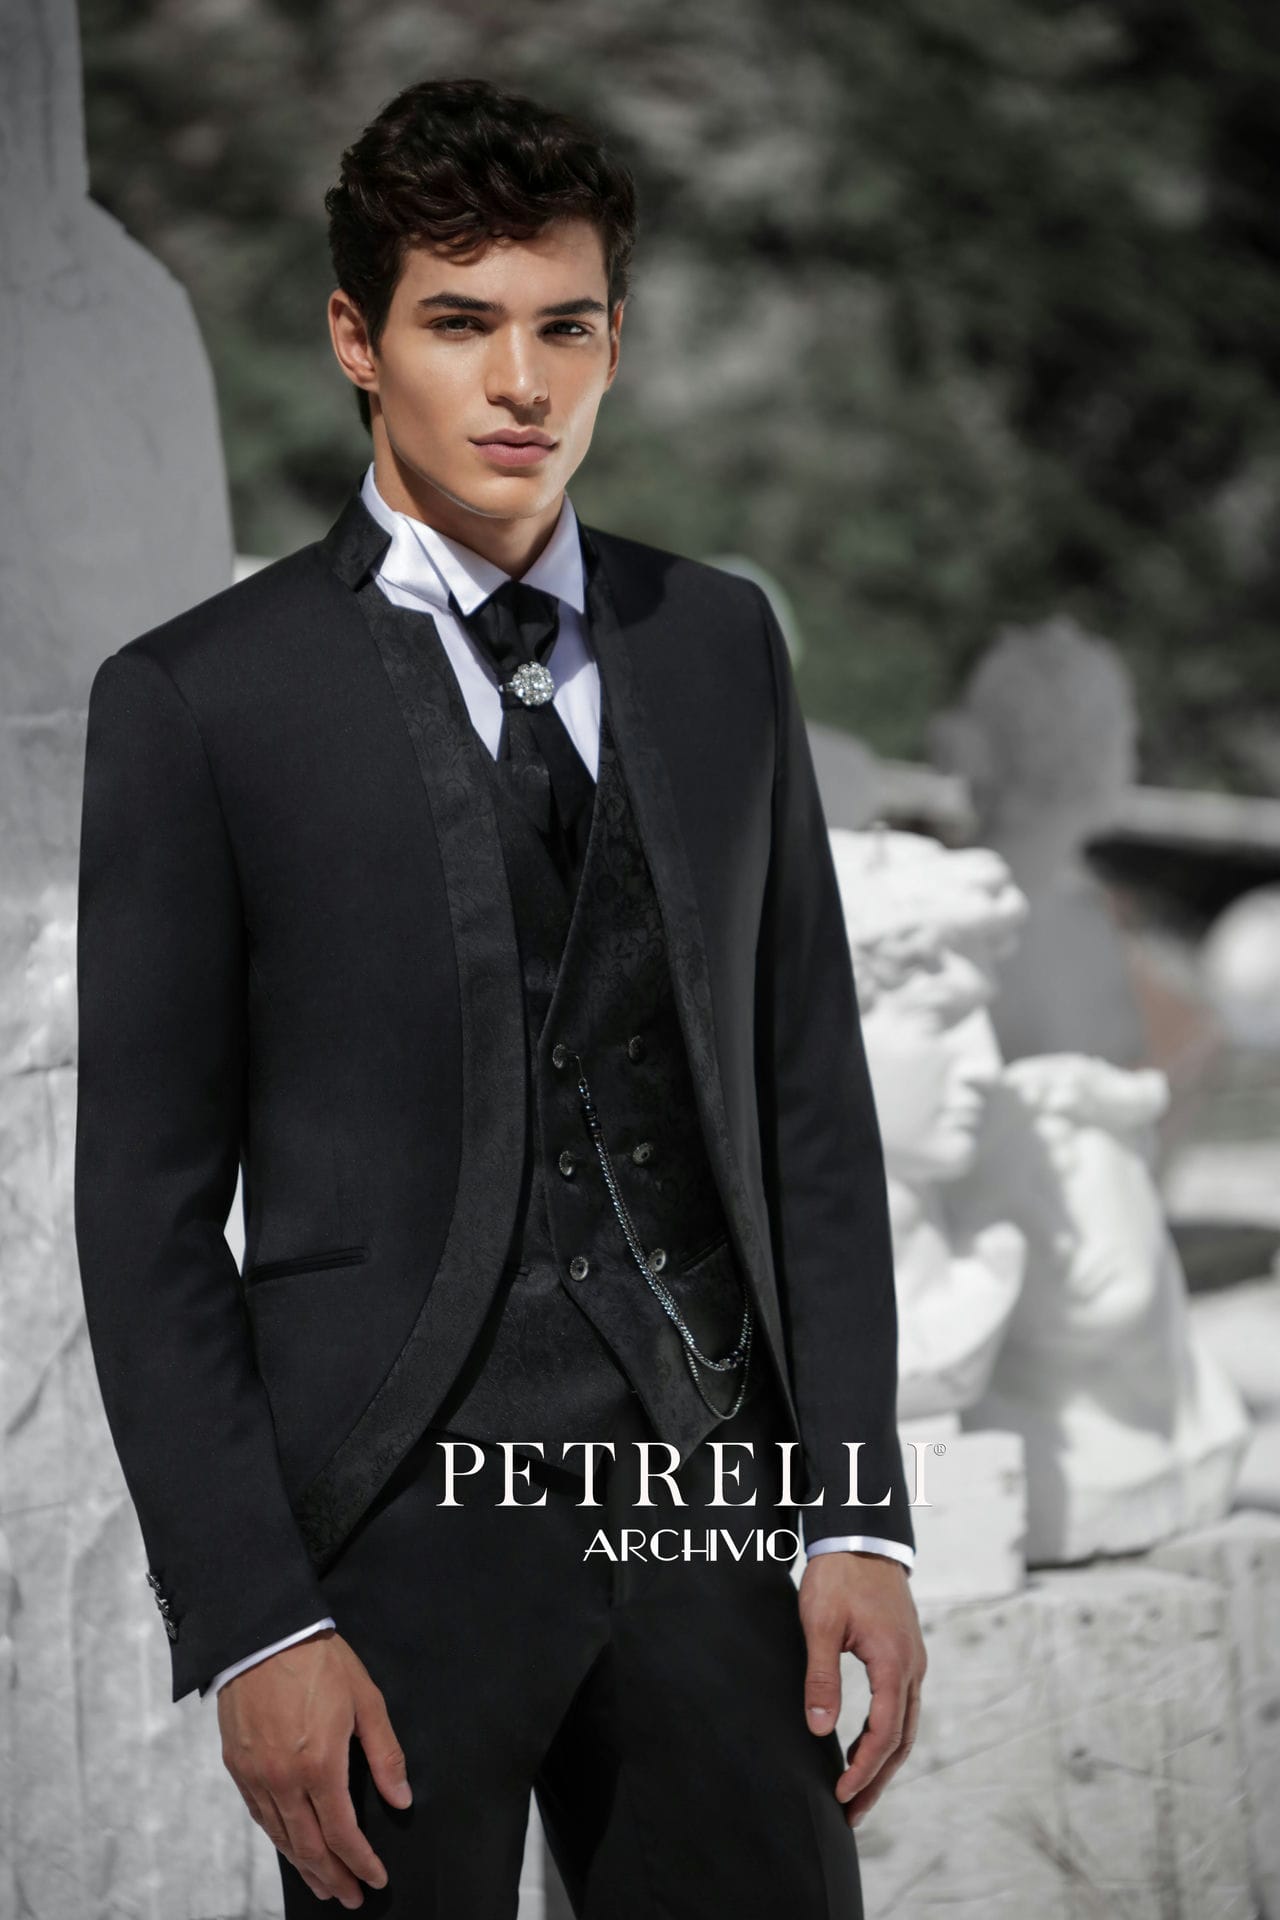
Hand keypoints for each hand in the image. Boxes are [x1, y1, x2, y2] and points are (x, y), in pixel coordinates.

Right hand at [217, 1627, 411, 1907]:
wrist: (262, 1632)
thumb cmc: (319, 1661)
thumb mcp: (366, 1700)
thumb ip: (385, 1755)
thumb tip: (401, 1800)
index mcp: (320, 1765)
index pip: (342, 1834)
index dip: (360, 1862)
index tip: (376, 1879)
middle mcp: (283, 1780)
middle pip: (310, 1847)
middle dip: (334, 1877)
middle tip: (352, 1897)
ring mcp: (256, 1776)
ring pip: (281, 1839)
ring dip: (305, 1867)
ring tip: (326, 1886)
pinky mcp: (237, 1766)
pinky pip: (260, 1817)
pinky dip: (279, 1840)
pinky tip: (291, 1848)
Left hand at [797, 1552, 925, 1829]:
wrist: (861, 1536)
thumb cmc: (839, 1576)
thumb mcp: (820, 1625)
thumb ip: (821, 1678)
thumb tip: (821, 1730)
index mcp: (894, 1663)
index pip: (884, 1734)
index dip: (864, 1770)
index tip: (841, 1796)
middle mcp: (912, 1667)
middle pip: (901, 1740)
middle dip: (878, 1780)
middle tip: (852, 1814)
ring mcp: (912, 1661)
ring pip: (905, 1727)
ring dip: (883, 1762)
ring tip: (857, 1792)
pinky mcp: (904, 1655)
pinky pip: (901, 1707)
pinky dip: (885, 1736)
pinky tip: (862, 1748)